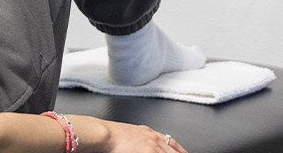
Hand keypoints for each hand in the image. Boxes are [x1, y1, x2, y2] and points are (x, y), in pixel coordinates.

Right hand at [69, 115, 187, 152]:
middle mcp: (152, 137)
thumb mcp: (127, 133)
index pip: (171, 142)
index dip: (180, 150)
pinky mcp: (148, 152)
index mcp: (147, 132)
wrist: (102, 133)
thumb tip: (137, 146)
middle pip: (174, 150)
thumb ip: (136, 139)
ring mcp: (151, 145)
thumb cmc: (108, 134)